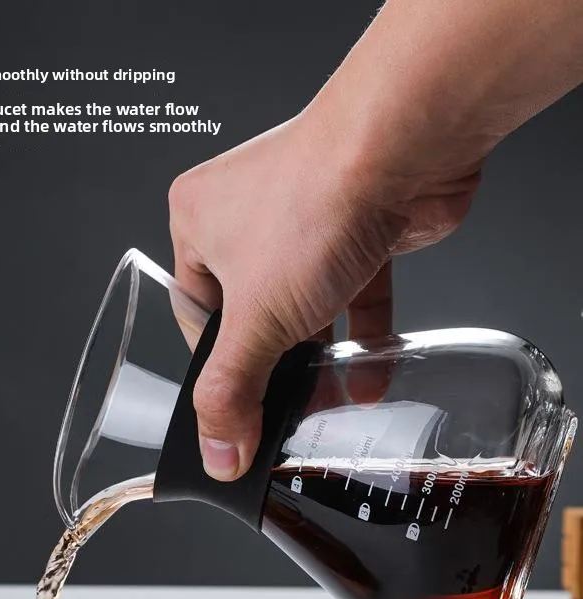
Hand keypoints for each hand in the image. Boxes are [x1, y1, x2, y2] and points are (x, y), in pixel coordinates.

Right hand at [169, 112, 479, 480]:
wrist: (403, 145)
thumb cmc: (315, 201)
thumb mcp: (257, 318)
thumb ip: (233, 390)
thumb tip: (217, 451)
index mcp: (198, 224)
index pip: (196, 316)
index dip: (218, 368)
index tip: (237, 411)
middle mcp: (248, 218)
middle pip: (253, 316)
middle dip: (275, 366)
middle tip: (286, 411)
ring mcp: (308, 221)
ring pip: (306, 306)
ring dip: (321, 357)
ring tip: (329, 402)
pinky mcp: (360, 228)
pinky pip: (353, 293)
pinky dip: (360, 335)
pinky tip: (368, 377)